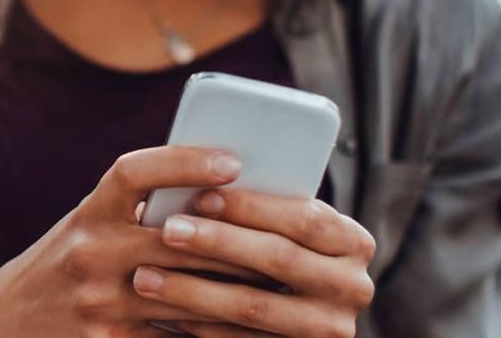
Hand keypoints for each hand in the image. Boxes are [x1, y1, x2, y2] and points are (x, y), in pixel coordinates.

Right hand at [0, 147, 261, 337]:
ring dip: (241, 292)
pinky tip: (249, 331)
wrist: (6, 323)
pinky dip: (216, 335)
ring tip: (283, 285)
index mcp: (88, 213)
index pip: (135, 172)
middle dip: (239, 241)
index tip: (232, 161)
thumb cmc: (65, 266)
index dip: (184, 161)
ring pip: (190, 294)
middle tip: (291, 237)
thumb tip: (220, 195)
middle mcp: (90, 252)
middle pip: (182, 240)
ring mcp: (98, 302)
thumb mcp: (88, 227)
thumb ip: (138, 212)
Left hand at [132, 189, 376, 337]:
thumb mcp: (286, 230)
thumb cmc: (277, 253)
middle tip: (168, 230)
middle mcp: (353, 287)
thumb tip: (203, 178)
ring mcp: (330, 328)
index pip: (303, 218)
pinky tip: (167, 312)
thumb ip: (263, 211)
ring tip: (146, 276)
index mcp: (353, 242)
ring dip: (195, 290)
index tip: (201, 196)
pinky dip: (202, 325)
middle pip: (279, 258)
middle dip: (218, 242)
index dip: (251, 207)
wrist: (298, 317)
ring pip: (255, 305)